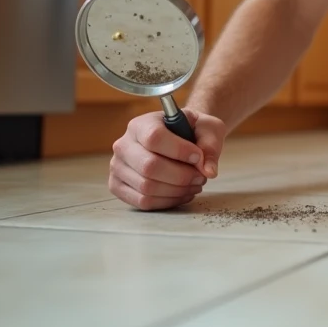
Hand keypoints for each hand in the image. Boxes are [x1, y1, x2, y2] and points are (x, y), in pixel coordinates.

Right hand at [109, 108, 226, 210]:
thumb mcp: (207, 129)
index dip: (179, 150)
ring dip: (177, 190)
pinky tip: (182, 193)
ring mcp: (118, 167)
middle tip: (201, 176)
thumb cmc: (192, 132)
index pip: (154, 138)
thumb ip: (209, 145)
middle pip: (149, 166)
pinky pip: (143, 201)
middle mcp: (123, 145)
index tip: (198, 156)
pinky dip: (168, 201)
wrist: (180, 139)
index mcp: (141, 124)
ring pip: (147, 187)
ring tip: (195, 184)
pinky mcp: (118, 186)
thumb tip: (208, 171)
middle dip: (182, 176)